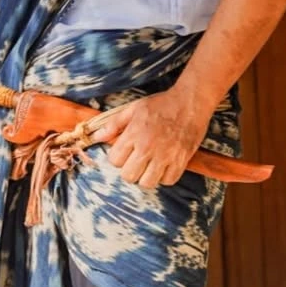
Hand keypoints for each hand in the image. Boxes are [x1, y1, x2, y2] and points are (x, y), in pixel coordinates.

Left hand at [90, 87, 213, 187]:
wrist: (189, 103)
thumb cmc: (160, 104)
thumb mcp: (133, 108)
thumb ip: (114, 124)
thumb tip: (96, 136)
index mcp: (134, 133)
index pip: (115, 160)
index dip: (116, 157)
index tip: (122, 152)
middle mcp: (148, 148)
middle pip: (129, 176)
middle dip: (128, 170)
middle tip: (134, 160)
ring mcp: (165, 157)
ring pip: (147, 183)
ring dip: (145, 176)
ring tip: (148, 165)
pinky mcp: (180, 162)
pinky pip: (167, 182)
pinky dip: (163, 177)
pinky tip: (162, 166)